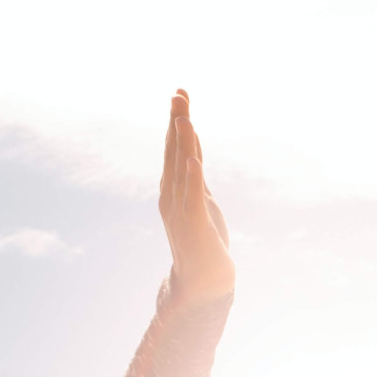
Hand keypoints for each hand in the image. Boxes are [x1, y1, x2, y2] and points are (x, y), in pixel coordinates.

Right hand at [159, 89, 234, 306]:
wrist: (203, 282)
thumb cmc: (203, 242)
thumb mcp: (200, 201)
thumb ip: (194, 177)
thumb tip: (191, 152)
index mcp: (173, 189)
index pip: (175, 149)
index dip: (177, 121)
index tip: (181, 94)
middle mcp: (172, 196)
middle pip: (174, 153)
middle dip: (177, 122)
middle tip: (179, 94)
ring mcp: (181, 210)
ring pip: (181, 170)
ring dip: (182, 143)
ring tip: (184, 117)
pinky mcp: (195, 225)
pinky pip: (193, 197)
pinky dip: (193, 178)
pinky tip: (194, 160)